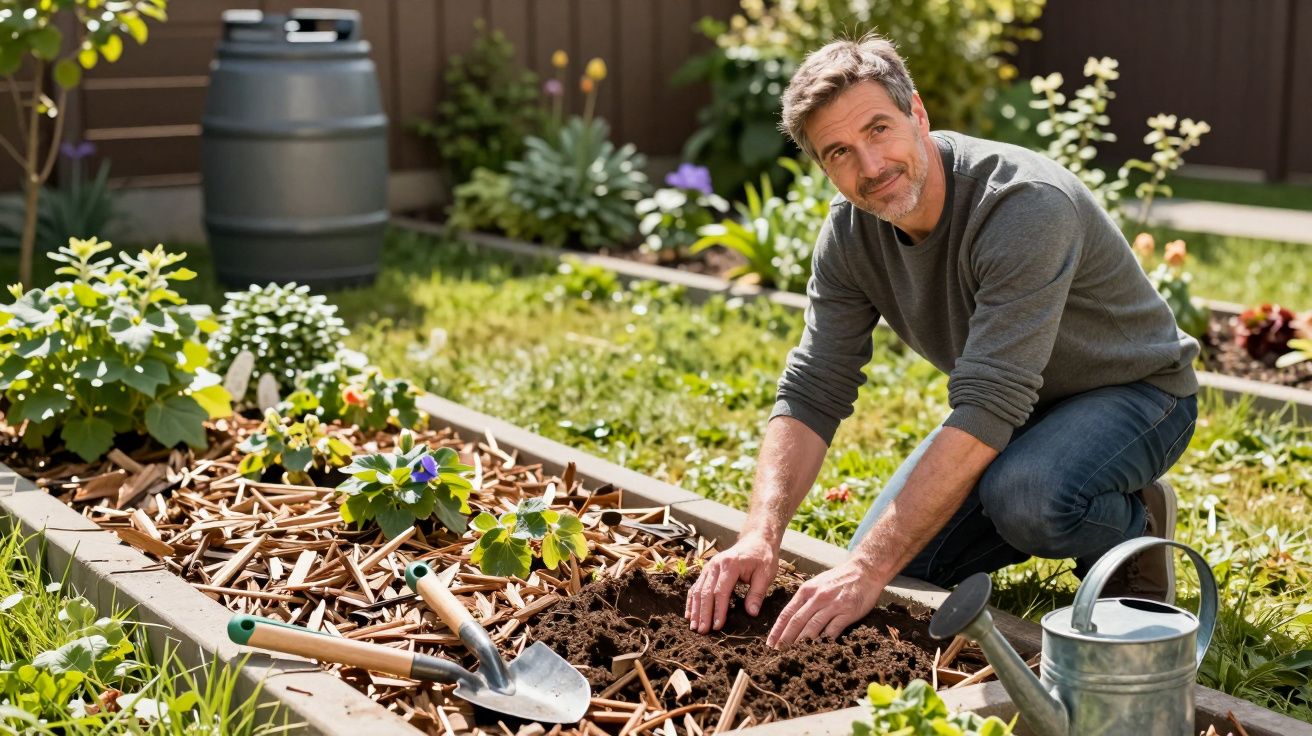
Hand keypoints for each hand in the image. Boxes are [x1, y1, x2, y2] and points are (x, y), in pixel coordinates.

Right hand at [684, 533, 777, 633]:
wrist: (756, 539)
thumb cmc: (762, 557)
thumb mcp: (766, 574)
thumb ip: (757, 593)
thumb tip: (752, 613)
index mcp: (730, 565)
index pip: (720, 592)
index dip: (718, 610)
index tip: (717, 627)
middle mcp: (715, 565)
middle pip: (705, 592)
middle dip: (703, 613)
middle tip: (702, 631)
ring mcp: (709, 567)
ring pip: (697, 590)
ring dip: (695, 609)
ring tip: (694, 627)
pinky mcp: (707, 570)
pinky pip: (696, 586)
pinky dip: (691, 601)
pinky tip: (689, 614)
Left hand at [766, 558, 882, 647]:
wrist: (865, 570)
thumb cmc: (840, 579)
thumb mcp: (817, 584)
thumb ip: (805, 599)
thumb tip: (792, 619)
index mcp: (806, 590)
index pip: (787, 613)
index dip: (777, 630)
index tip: (770, 643)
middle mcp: (817, 597)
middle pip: (796, 622)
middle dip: (785, 640)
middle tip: (777, 654)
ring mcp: (832, 604)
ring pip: (812, 627)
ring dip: (801, 643)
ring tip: (793, 656)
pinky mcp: (847, 612)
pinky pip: (833, 630)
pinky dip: (824, 641)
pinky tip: (817, 651)